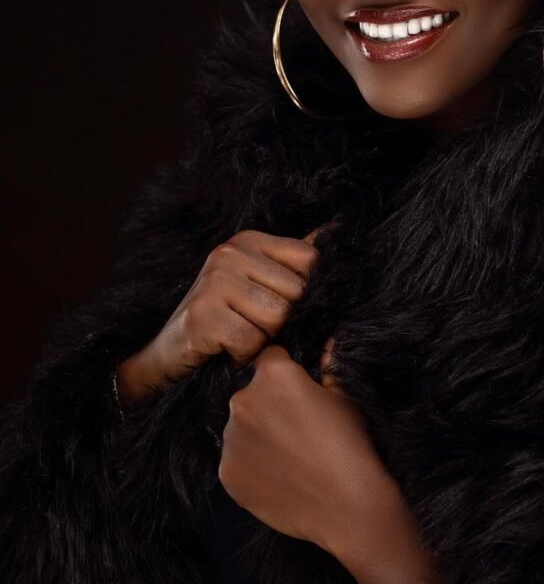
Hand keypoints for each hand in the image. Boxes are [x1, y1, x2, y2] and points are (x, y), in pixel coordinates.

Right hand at [116, 226, 326, 410]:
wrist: (166, 353)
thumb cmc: (222, 316)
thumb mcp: (257, 279)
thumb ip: (294, 259)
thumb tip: (338, 228)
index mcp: (248, 240)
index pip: (309, 258)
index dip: (305, 290)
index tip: (279, 302)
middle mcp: (229, 252)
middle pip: (296, 292)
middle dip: (282, 319)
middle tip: (253, 323)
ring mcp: (214, 281)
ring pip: (277, 318)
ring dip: (262, 338)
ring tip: (240, 335)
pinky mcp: (203, 314)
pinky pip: (252, 342)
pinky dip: (243, 355)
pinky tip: (225, 349)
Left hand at [217, 336, 396, 553]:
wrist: (347, 506)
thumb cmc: (351, 445)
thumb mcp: (344, 397)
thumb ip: (328, 366)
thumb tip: (329, 342)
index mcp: (273, 375)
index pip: (269, 359)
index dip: (285, 373)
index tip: (298, 393)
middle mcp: (243, 401)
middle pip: (250, 394)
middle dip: (267, 404)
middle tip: (294, 428)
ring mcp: (231, 440)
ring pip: (240, 428)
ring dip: (256, 436)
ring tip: (287, 457)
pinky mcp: (226, 474)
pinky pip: (235, 460)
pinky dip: (250, 466)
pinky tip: (277, 477)